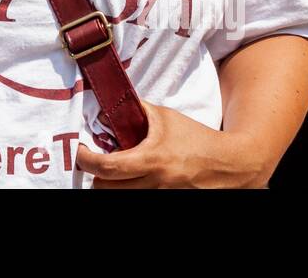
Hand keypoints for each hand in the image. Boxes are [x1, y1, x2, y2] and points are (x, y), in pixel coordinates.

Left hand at [75, 102, 264, 187]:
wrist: (228, 164)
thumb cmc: (196, 138)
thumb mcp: (165, 117)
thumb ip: (136, 111)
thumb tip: (109, 103)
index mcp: (152, 160)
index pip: (106, 168)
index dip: (85, 160)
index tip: (79, 150)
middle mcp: (155, 184)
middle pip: (105, 189)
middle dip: (95, 176)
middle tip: (95, 160)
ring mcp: (161, 197)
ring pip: (118, 197)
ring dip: (111, 185)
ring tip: (115, 170)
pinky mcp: (166, 203)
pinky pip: (136, 199)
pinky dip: (128, 189)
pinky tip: (131, 178)